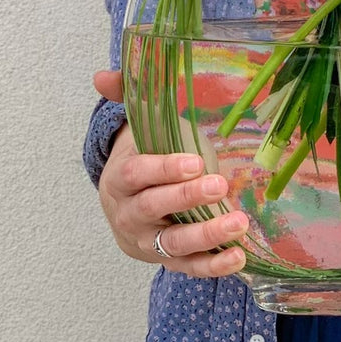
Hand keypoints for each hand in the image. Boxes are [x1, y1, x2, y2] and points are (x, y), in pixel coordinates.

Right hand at [93, 70, 248, 278]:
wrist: (127, 206)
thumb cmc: (142, 158)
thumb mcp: (135, 126)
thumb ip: (125, 96)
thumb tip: (101, 75)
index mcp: (121, 178)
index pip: (137, 174)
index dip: (163, 169)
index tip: (195, 162)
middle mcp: (130, 214)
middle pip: (154, 208)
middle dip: (187, 199)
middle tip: (220, 185)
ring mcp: (147, 241)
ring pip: (173, 242)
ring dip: (206, 234)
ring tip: (238, 223)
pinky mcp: (167, 260)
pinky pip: (188, 266)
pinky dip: (212, 265)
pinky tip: (237, 256)